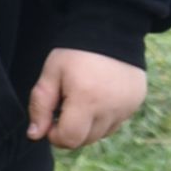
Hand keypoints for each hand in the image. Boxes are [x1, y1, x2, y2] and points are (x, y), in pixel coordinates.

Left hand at [26, 48, 146, 149]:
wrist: (110, 30)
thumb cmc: (75, 52)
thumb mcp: (51, 74)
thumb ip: (39, 105)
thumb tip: (35, 135)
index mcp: (87, 100)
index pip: (69, 139)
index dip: (54, 135)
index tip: (50, 118)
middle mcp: (110, 108)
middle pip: (85, 140)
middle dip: (70, 130)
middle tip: (65, 106)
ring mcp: (126, 107)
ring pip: (100, 134)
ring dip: (87, 126)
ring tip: (82, 99)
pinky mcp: (135, 104)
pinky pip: (115, 123)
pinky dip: (103, 118)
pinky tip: (98, 97)